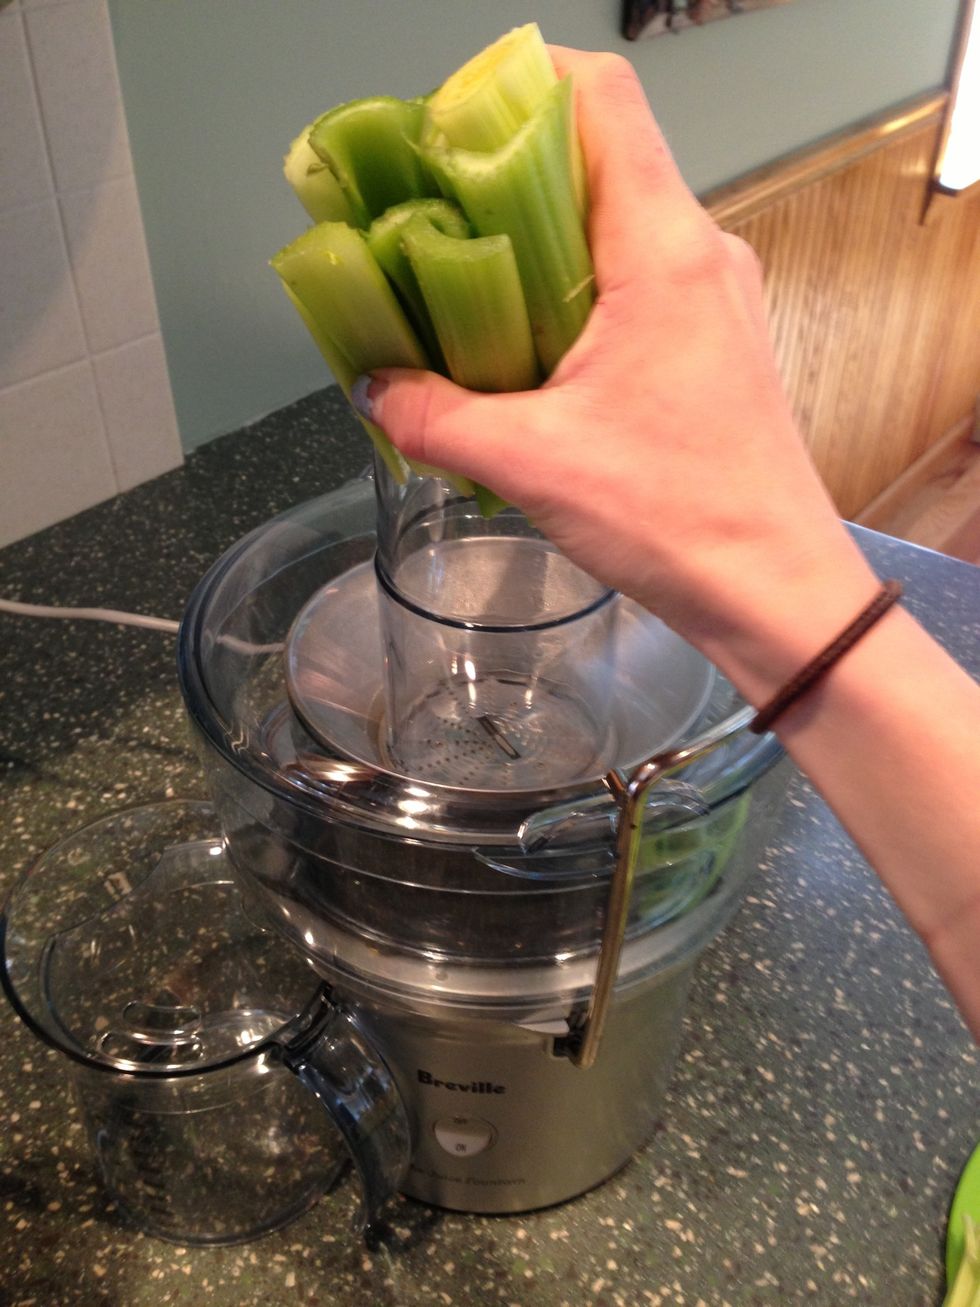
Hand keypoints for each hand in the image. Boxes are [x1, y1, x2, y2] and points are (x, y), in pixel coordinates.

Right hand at [355, 47, 879, 707]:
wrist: (775, 591)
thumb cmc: (680, 518)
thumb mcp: (531, 463)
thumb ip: (434, 418)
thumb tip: (372, 389)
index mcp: (662, 249)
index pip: (600, 97)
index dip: (519, 86)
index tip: (450, 129)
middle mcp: (699, 253)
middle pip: (598, 155)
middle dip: (506, 172)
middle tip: (430, 216)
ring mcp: (713, 298)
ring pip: (615, 222)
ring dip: (538, 242)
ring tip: (463, 288)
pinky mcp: (711, 343)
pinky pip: (633, 281)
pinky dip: (573, 293)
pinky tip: (522, 349)